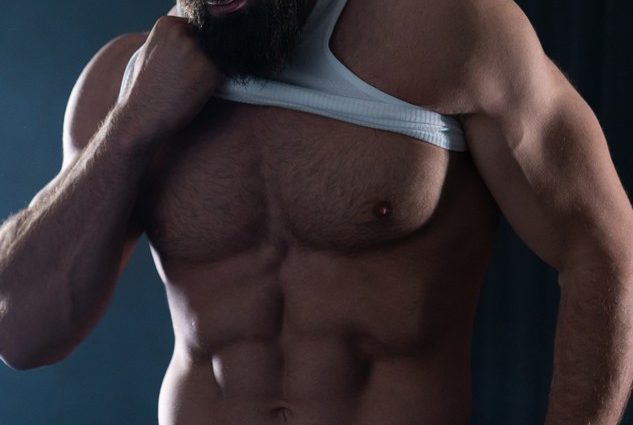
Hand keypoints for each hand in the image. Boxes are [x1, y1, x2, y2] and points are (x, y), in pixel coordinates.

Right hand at [117, 16, 223, 143]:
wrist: (142, 116)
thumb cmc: (143, 89)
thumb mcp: (149, 52)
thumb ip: (171, 41)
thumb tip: (190, 39)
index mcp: (167, 24)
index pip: (195, 28)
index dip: (194, 48)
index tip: (184, 65)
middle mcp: (183, 33)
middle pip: (209, 41)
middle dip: (205, 58)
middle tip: (188, 78)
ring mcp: (198, 51)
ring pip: (218, 57)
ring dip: (211, 70)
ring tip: (190, 86)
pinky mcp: (211, 71)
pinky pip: (224, 73)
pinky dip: (215, 84)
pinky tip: (196, 94)